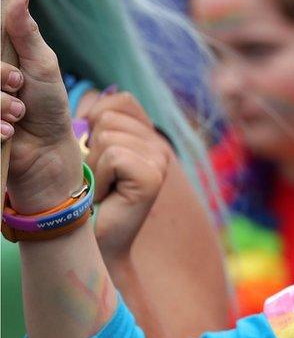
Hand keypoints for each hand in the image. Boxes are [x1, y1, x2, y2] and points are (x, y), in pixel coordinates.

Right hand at [1, 0, 82, 212]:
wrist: (47, 151)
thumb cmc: (48, 105)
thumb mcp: (42, 65)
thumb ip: (26, 32)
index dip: (0, 66)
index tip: (17, 74)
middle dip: (1, 78)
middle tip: (19, 89)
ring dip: (0, 104)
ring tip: (18, 115)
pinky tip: (8, 133)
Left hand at [82, 91, 171, 261]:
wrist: (98, 240)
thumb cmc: (90, 196)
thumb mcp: (92, 150)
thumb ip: (97, 122)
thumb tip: (90, 97)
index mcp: (148, 136)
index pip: (120, 100)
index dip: (96, 118)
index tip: (94, 151)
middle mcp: (159, 145)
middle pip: (108, 118)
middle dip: (91, 147)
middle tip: (100, 176)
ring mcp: (159, 161)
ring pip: (108, 137)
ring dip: (94, 165)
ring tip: (104, 187)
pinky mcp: (153, 176)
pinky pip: (113, 156)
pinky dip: (100, 178)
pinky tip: (107, 196)